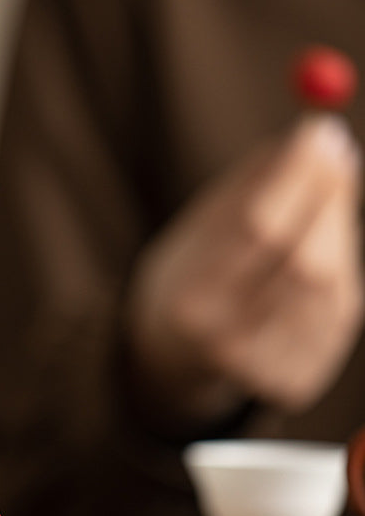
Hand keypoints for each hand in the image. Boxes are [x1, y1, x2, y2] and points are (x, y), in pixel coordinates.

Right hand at [125, 114, 363, 431]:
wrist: (174, 357)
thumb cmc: (192, 272)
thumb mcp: (199, 226)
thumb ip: (252, 183)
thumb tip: (321, 138)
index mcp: (187, 301)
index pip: (256, 230)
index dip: (295, 178)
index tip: (319, 132)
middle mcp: (225, 342)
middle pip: (304, 263)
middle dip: (329, 198)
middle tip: (338, 153)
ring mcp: (265, 369)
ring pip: (332, 286)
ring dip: (337, 231)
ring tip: (318, 207)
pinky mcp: (297, 383)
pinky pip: (341, 314)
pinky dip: (340, 271)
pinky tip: (317, 257)